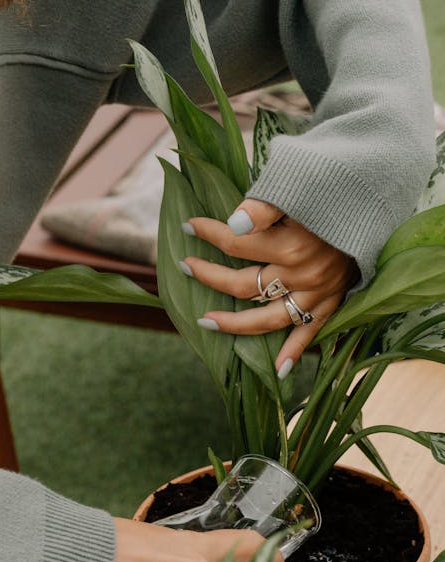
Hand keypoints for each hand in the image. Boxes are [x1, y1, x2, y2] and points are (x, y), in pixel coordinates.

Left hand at [181, 199, 357, 373]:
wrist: (376, 205)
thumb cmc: (333, 193)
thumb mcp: (299, 190)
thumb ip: (263, 206)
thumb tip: (231, 221)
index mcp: (290, 244)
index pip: (235, 243)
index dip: (208, 232)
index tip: (188, 225)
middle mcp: (301, 274)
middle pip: (242, 285)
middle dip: (208, 277)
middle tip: (185, 267)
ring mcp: (316, 293)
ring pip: (267, 319)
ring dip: (235, 325)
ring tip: (206, 322)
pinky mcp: (331, 302)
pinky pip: (309, 333)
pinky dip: (293, 352)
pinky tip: (277, 371)